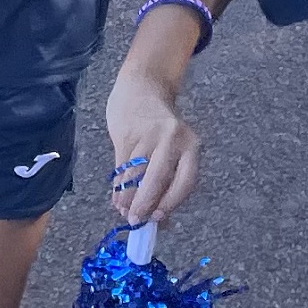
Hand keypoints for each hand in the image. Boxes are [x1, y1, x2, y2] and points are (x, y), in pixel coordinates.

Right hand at [102, 70, 200, 227]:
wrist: (140, 87)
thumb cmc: (160, 127)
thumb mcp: (173, 149)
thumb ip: (168, 179)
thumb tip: (158, 218)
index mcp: (190, 145)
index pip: (185, 181)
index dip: (170, 203)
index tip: (157, 219)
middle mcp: (172, 138)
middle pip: (157, 179)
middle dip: (144, 203)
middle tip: (135, 221)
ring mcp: (147, 134)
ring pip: (136, 174)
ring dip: (127, 197)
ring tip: (122, 210)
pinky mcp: (126, 132)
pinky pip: (121, 166)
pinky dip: (118, 185)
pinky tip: (116, 196)